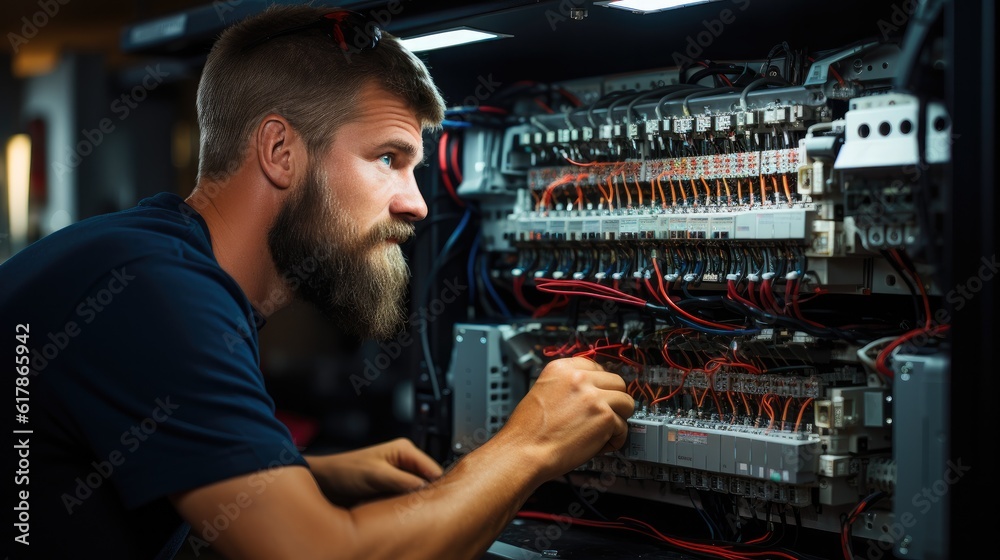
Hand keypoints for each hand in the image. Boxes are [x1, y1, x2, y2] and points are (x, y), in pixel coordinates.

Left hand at [304, 437, 442, 506]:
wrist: (324, 483)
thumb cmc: (344, 471)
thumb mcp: (376, 475)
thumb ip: (403, 481)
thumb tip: (426, 489)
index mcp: (405, 450)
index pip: (433, 468)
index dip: (437, 485)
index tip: (437, 501)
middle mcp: (405, 462)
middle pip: (428, 481)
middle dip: (425, 495)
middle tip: (419, 508)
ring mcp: (398, 477)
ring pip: (417, 493)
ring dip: (413, 502)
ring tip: (405, 509)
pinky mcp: (391, 490)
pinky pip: (406, 500)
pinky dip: (404, 507)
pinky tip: (398, 512)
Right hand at [496, 357, 634, 480]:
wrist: (523, 452)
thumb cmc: (528, 431)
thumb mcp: (542, 392)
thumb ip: (567, 387)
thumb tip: (589, 391)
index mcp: (561, 368)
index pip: (596, 367)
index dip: (600, 386)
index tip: (599, 397)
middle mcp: (579, 378)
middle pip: (616, 382)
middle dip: (612, 401)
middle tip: (601, 417)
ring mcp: (594, 396)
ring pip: (627, 403)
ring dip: (617, 419)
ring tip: (601, 432)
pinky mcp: (604, 417)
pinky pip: (623, 427)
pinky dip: (614, 440)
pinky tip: (598, 445)